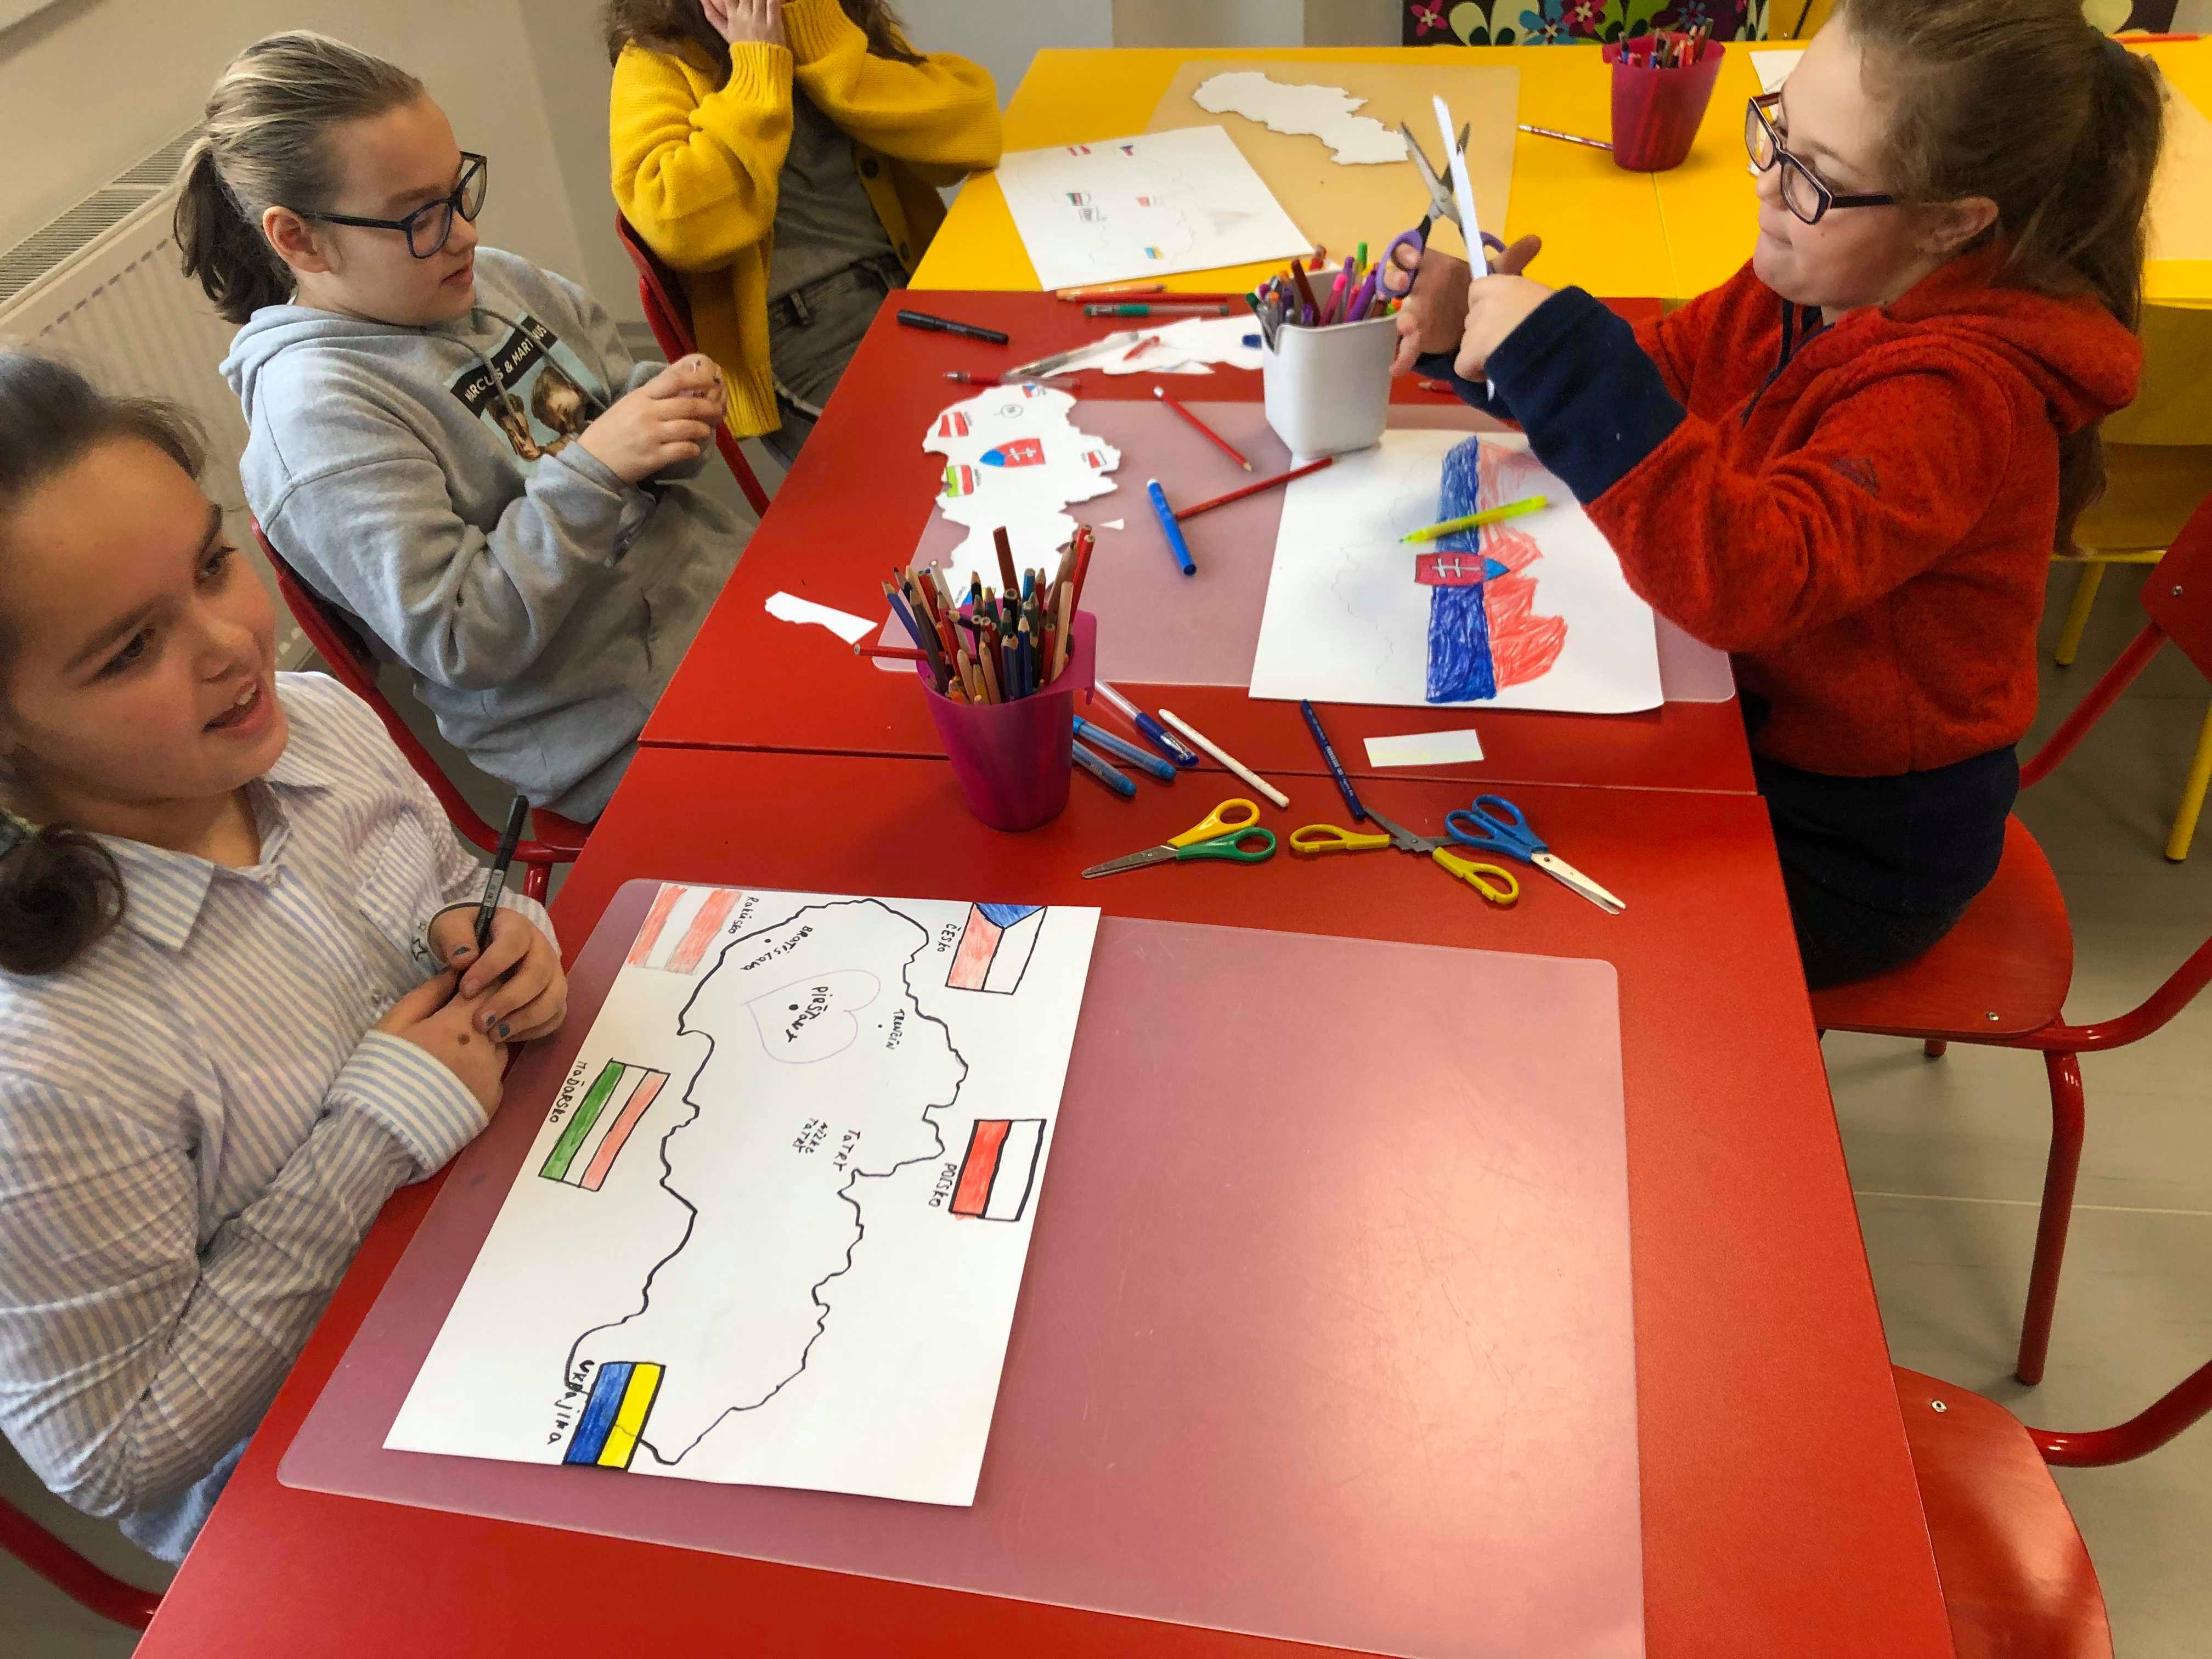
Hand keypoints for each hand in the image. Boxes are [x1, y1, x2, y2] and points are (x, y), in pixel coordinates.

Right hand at [376, 971, 509, 1114]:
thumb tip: (453, 973)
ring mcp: (492, 1078)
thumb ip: (427, 994)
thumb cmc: (380, 1070)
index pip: (489, 989)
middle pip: (498, 1018)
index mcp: (460, 1025)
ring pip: (499, 1047)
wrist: (379, 1131)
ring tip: (454, 1051)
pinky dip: (482, 1072)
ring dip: (484, 1043)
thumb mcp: (393, 1024)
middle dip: (484, 1013)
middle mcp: (485, 1049)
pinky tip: (457, 1078)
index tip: (472, 983)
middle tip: (458, 1020)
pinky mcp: (492, 1103)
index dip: (482, 982)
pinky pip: (494, 1077)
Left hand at [428, 905, 569, 1042]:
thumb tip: (464, 959)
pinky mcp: (554, 996)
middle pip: (537, 974)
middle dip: (509, 1000)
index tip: (466, 990)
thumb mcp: (451, 926)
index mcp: (518, 927)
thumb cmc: (465, 937)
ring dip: (524, 1019)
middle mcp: (542, 949)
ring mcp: (553, 974)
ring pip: (553, 998)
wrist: (479, 948)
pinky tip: (506, 1036)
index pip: (513, 943)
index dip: (492, 967)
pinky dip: (535, 1030)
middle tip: (480, 1022)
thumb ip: (454, 936)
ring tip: (493, 1034)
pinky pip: (555, 1016)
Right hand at [575, 356, 726, 483]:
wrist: (593, 460)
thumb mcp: (628, 404)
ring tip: (704, 431)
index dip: (698, 378)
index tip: (712, 380)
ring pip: (690, 427)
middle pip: (688, 405)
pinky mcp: (654, 457)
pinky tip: (692, 448)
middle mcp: (648, 413)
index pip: (674, 379)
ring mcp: (651, 435)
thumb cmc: (611, 431)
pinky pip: (683, 449)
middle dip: (708, 407)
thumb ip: (652, 396)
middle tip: (717, 411)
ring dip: (703, 429)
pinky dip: (693, 448)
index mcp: (641, 397)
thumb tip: (680, 387)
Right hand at [703, 0, 784, 46]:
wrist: (760, 68)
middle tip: (749, 1)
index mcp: (733, 15)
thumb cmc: (743, 48)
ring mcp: (760, 18)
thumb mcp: (725, 32)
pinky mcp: (774, 23)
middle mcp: (745, 14)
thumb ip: (712, 15)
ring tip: (759, 1)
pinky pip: (773, 3)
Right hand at [1388, 234, 1541, 375]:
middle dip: (1395, 279)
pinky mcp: (1418, 338)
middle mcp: (1419, 287)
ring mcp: (1415, 313)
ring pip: (1402, 312)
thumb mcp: (1494, 276)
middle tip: (1402, 284)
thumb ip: (1510, 259)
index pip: (1410, 253)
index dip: (1407, 253)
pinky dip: (1402, 356)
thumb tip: (1535, 240)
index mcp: (1431, 267)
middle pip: (1397, 279)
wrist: (1471, 321)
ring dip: (1402, 319)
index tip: (1414, 258)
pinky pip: (1406, 346)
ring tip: (1408, 328)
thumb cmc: (1474, 292)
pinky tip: (1399, 368)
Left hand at [1454, 272, 1557, 382]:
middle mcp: (1487, 301)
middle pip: (1472, 319)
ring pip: (1467, 342)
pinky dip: (1474, 373)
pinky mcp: (1472, 351)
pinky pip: (1462, 365)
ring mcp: (1477, 326)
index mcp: (1506, 284)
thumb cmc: (1564, 323)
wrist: (1562, 347)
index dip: (1485, 307)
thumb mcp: (1546, 301)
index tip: (1501, 320)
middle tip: (1505, 345)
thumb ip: (1523, 302)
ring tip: (1505, 361)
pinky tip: (1493, 375)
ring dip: (1480, 354)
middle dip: (1483, 333)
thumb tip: (1519, 315)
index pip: (1478, 289)